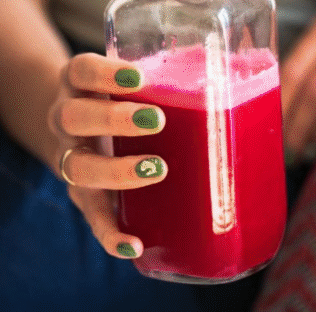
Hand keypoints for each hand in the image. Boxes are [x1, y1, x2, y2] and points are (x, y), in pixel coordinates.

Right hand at [49, 53, 166, 258]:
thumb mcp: (132, 83)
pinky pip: (91, 217)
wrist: (77, 131)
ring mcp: (69, 158)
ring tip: (156, 170)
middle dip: (112, 119)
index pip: (81, 70)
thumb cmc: (121, 100)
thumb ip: (171, 79)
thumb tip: (249, 79)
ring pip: (77, 166)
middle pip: (72, 116)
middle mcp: (66, 119)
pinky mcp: (82, 195)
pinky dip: (110, 233)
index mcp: (78, 84)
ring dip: (115, 171)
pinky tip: (134, 244)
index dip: (104, 73)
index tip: (139, 78)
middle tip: (155, 121)